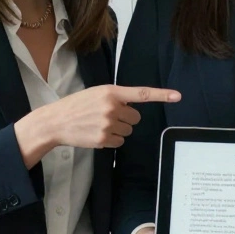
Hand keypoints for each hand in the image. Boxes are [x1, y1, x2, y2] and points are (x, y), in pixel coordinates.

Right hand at [14, 85, 179, 166]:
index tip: (178, 96)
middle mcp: (112, 107)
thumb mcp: (96, 93)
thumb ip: (116, 97)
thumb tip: (132, 107)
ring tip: (99, 124)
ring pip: (128, 131)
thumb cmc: (77, 105)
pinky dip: (111, 140)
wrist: (56, 121)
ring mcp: (108, 124)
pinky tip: (97, 134)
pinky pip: (119, 142)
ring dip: (118, 130)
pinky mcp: (103, 139)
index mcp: (111, 92)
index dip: (162, 95)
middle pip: (136, 118)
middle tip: (108, 116)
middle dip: (126, 119)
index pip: (142, 93)